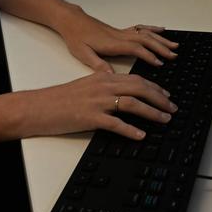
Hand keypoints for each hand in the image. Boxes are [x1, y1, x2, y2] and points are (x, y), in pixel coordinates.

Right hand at [19, 70, 177, 140]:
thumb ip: (104, 84)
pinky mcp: (90, 117)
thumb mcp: (85, 85)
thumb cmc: (59, 99)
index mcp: (103, 76)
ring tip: (164, 120)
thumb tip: (121, 89)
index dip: (154, 87)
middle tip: (172, 108)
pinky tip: (141, 135)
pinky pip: (116, 123)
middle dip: (160, 98)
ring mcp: (97, 101)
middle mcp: (103, 86)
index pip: (136, 79)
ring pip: (133, 103)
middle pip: (139, 88)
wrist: (38, 107)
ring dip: (152, 112)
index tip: (166, 95)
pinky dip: (131, 130)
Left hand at [55, 8, 178, 72]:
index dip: (148, 55)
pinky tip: (161, 30)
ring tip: (174, 46)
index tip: (159, 63)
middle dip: (161, 48)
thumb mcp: (82, 53)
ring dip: (160, 39)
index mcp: (112, 43)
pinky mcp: (120, 31)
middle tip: (173, 56)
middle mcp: (120, 36)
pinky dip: (153, 29)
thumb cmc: (76, 37)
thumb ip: (97, 64)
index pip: (135, 48)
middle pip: (145, 40)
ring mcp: (121, 32)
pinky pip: (140, 28)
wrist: (71, 21)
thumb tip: (110, 75)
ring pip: (145, 34)